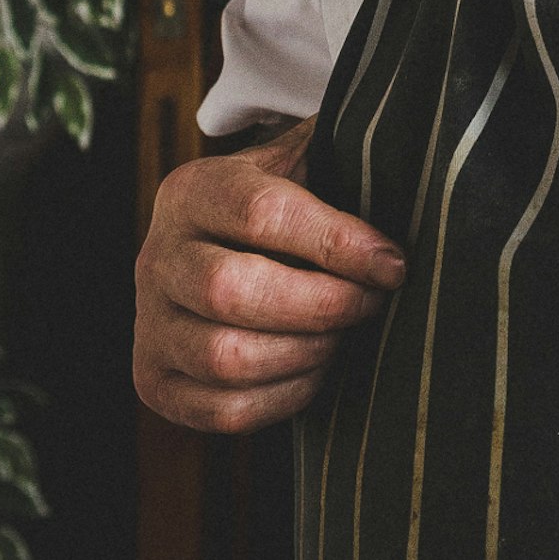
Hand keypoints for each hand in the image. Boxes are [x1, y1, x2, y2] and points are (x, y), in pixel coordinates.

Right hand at [133, 120, 404, 432]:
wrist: (214, 253)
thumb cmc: (279, 209)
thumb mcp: (298, 165)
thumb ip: (339, 153)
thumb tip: (409, 150)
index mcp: (193, 190)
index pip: (262, 213)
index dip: (337, 243)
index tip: (393, 264)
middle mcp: (157, 257)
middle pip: (231, 291)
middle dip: (322, 304)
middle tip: (372, 303)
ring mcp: (149, 325)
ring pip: (226, 357)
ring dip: (306, 353)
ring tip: (346, 335)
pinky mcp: (155, 382)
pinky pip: (224, 409)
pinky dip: (285, 396)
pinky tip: (317, 368)